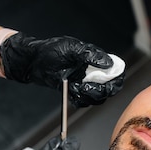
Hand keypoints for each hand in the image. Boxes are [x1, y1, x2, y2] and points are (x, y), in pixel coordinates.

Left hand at [0, 33, 124, 106]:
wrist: (34, 62)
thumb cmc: (51, 50)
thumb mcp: (72, 47)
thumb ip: (91, 54)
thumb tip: (108, 63)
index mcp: (96, 60)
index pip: (116, 71)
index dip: (117, 77)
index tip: (110, 80)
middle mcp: (93, 73)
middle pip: (110, 87)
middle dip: (103, 90)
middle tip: (90, 86)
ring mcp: (84, 83)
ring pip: (98, 97)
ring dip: (91, 95)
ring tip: (78, 87)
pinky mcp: (75, 92)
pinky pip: (83, 101)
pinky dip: (80, 99)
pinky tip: (72, 91)